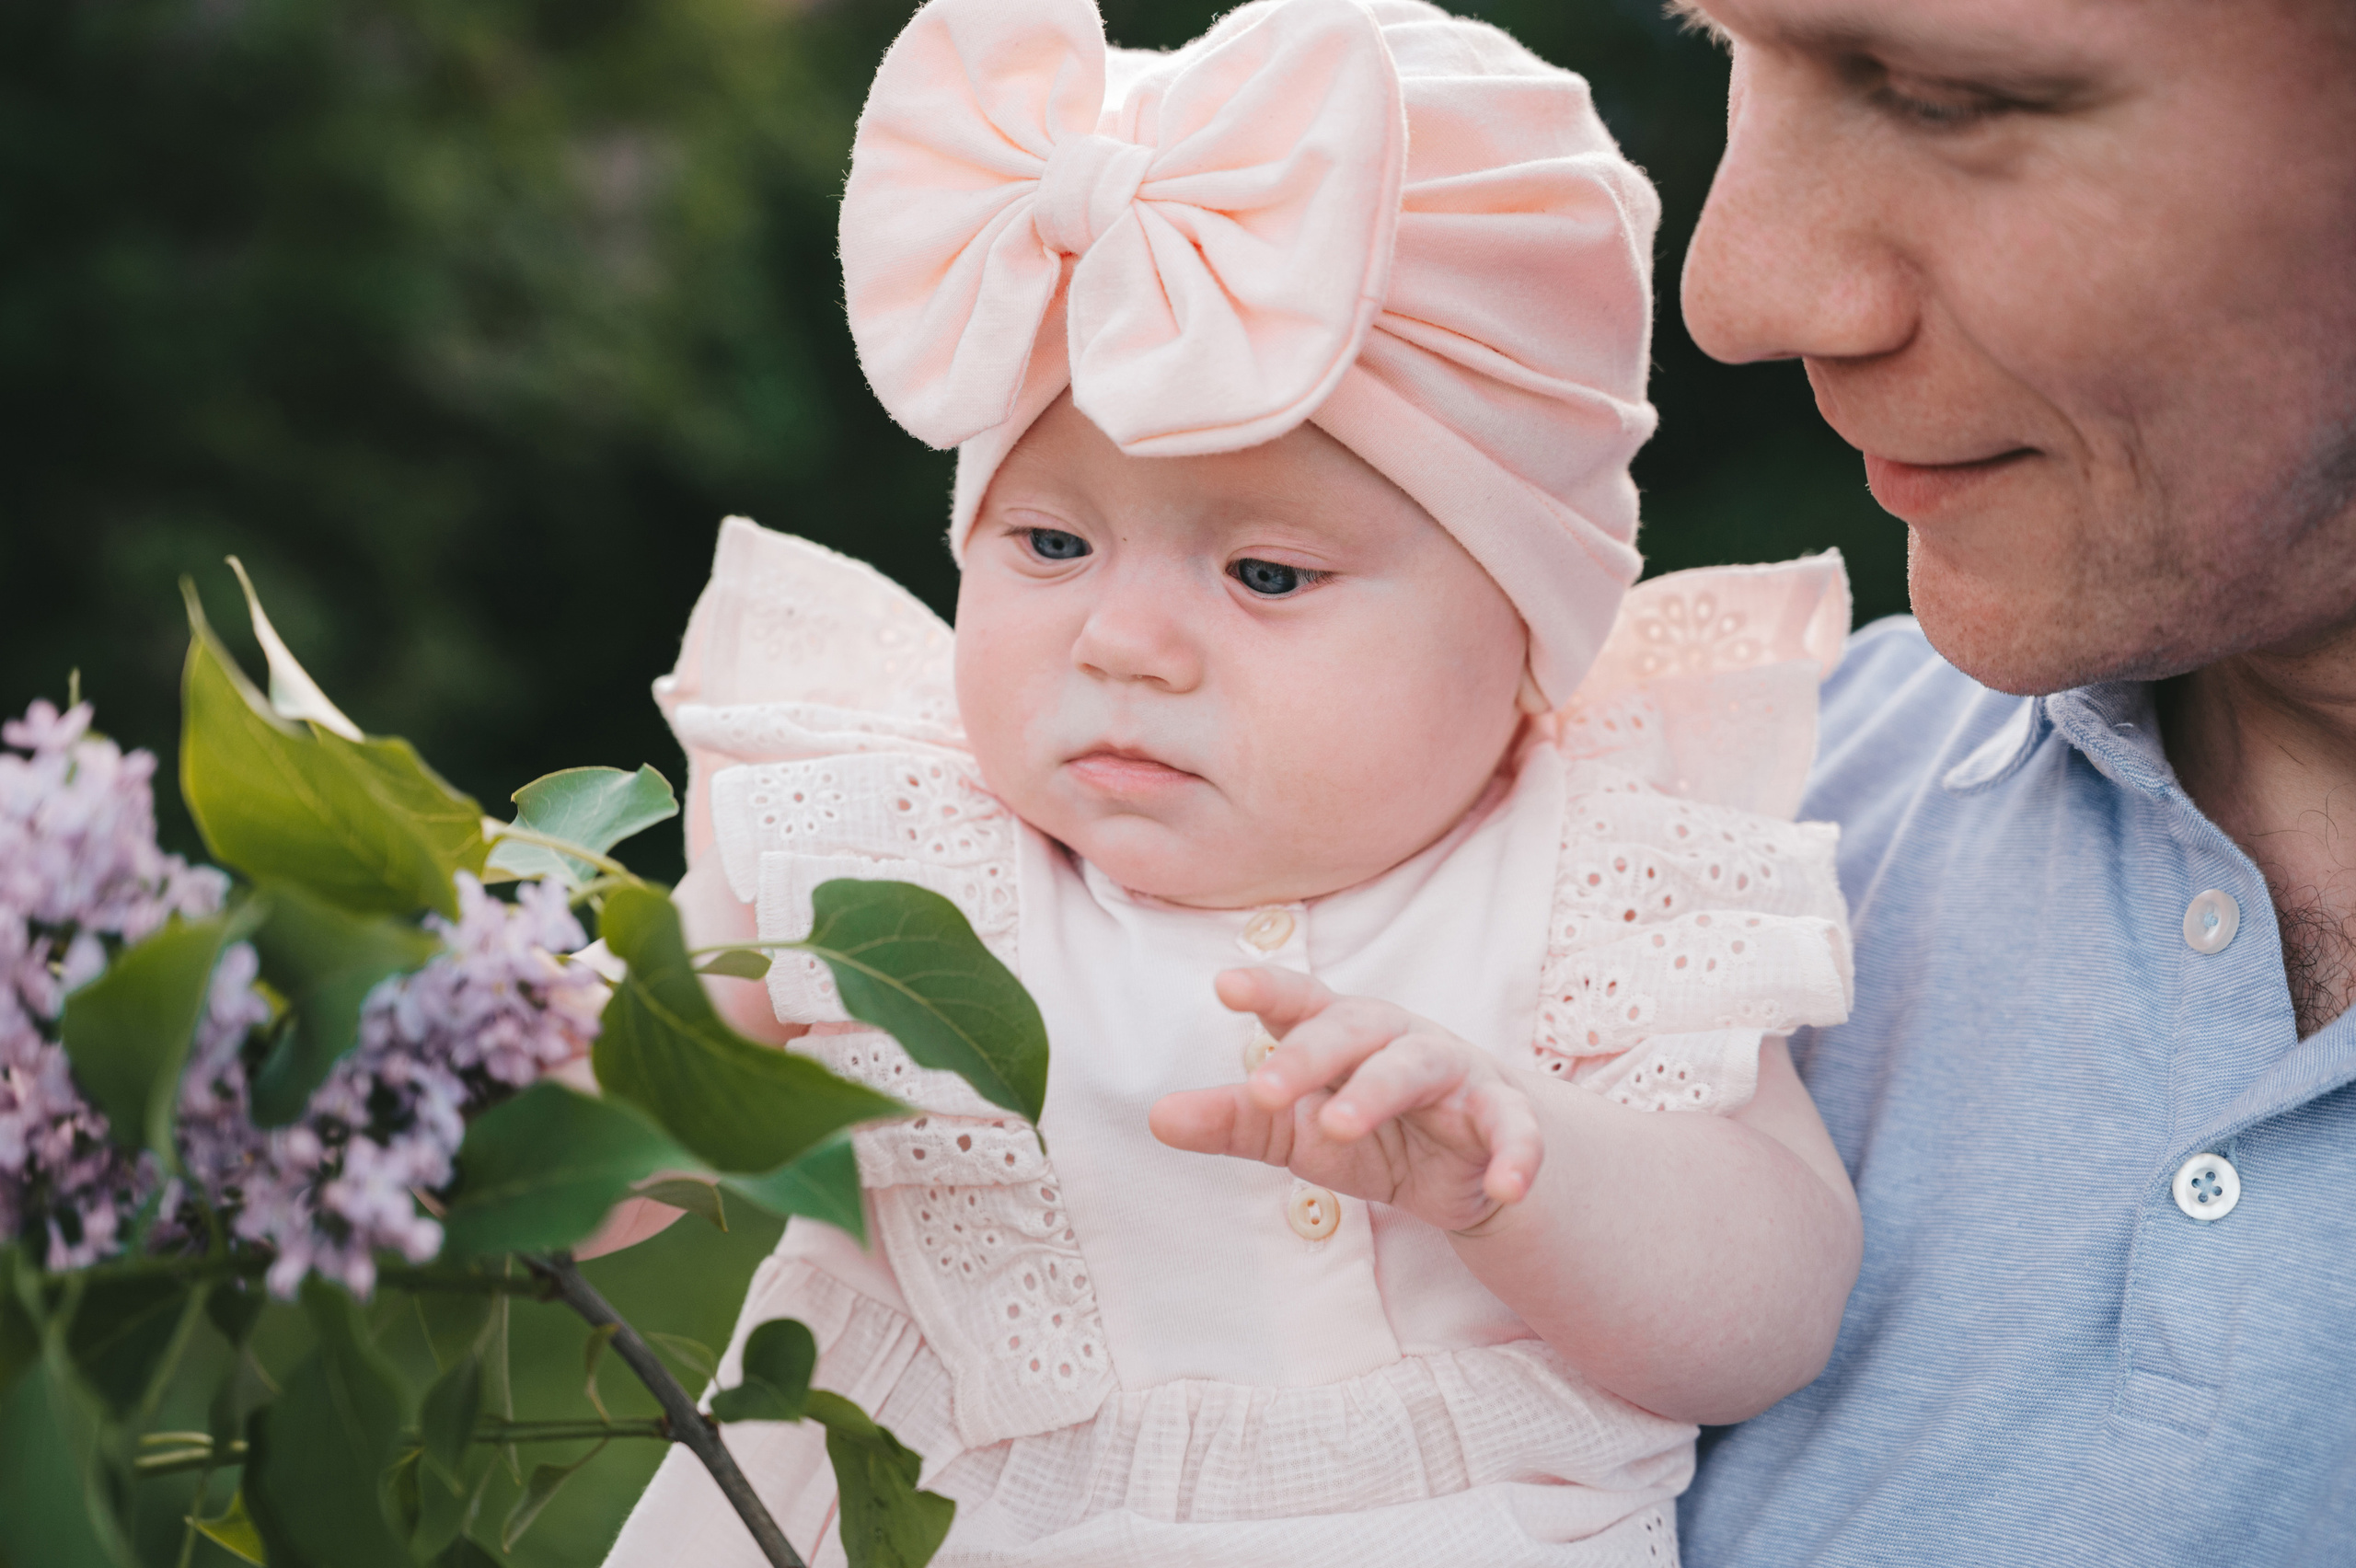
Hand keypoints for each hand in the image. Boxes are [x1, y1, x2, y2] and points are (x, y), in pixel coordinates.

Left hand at [1148, 966, 1543, 1234]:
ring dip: (1380, 1092)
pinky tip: (1506, 1186)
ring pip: (1419, 1066)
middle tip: (1263, 1090)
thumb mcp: (1297, 1132)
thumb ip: (1234, 1122)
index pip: (1301, 1002)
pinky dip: (1516, 1152)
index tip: (1223, 986)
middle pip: (1354, 1028)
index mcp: (1342, 1031)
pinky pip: (1513, 1127)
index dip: (1267, 990)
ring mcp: (1455, 1072)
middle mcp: (1397, 1037)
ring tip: (1339, 1127)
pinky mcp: (1503, 1117)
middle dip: (1309, 1054)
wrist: (1470, 1167)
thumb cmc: (1370, 1130)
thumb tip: (1156, 1116)